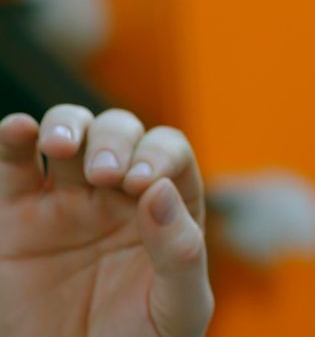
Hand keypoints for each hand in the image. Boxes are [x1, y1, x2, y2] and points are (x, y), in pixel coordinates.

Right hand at [0, 106, 212, 335]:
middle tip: (105, 175)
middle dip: (115, 141)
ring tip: (61, 146)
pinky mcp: (16, 214)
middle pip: (121, 133)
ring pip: (70, 132)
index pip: (169, 153)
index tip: (142, 183)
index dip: (158, 154)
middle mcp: (118, 192)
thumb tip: (159, 190)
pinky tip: (18, 128)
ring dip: (68, 125)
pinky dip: (13, 136)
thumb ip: (180, 252)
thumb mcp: (179, 308)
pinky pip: (12, 164)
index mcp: (166, 207)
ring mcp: (66, 199)